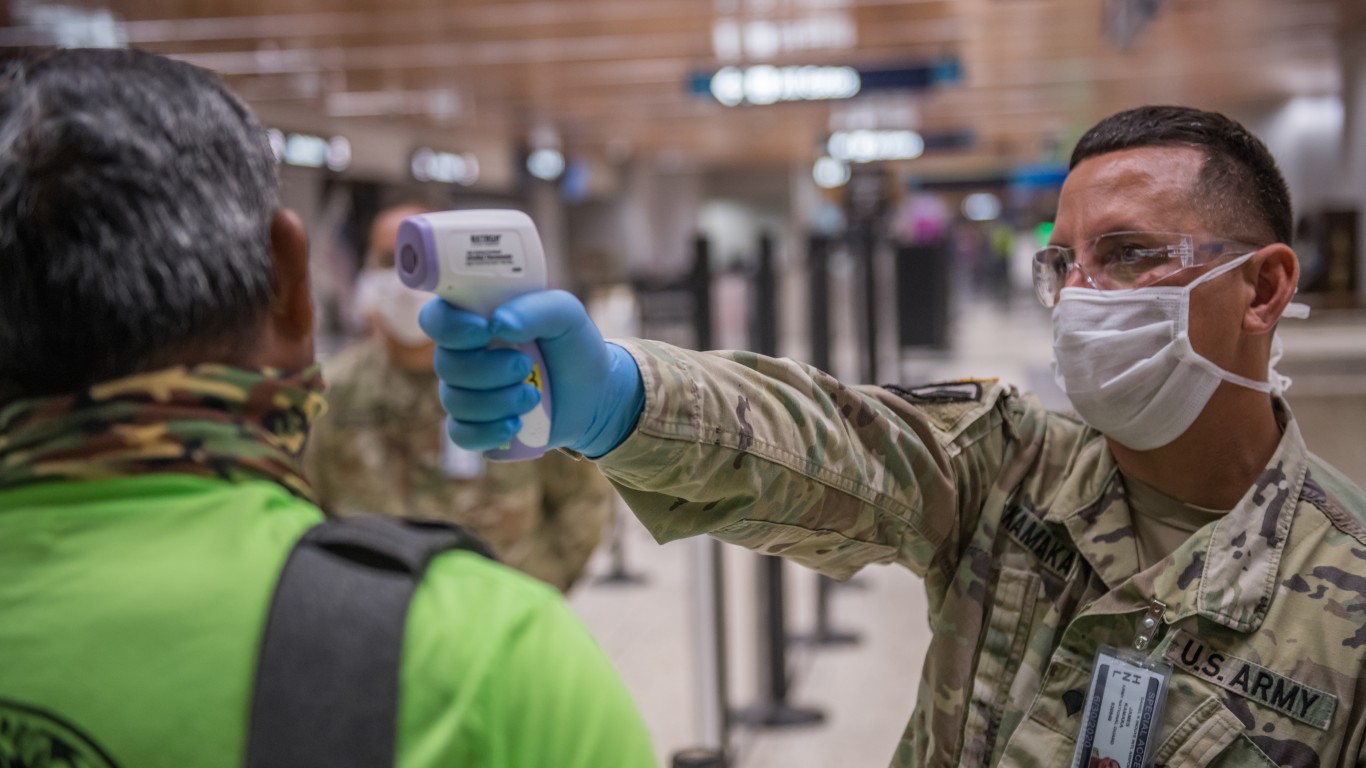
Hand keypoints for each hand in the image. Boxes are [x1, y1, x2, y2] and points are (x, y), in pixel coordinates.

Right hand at [420, 290, 643, 456]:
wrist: (595, 394)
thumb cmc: (573, 345)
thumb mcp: (565, 314)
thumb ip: (535, 308)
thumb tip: (498, 323)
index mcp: (475, 319)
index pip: (436, 318)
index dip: (450, 327)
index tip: (484, 330)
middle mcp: (463, 355)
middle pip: (445, 365)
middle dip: (487, 370)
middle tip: (525, 366)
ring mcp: (467, 393)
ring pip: (455, 401)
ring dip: (496, 401)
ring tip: (533, 396)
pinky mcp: (477, 426)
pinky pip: (460, 435)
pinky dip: (486, 432)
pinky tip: (514, 425)